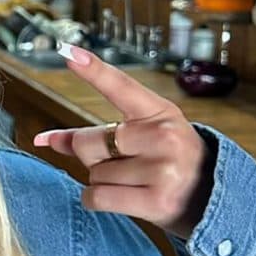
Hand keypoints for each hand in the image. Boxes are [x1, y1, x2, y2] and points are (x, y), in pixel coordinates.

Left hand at [33, 44, 214, 238]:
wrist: (212, 199)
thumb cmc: (167, 161)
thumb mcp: (141, 137)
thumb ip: (92, 135)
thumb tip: (43, 139)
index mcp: (159, 112)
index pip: (121, 86)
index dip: (93, 70)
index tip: (69, 53)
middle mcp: (163, 136)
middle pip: (88, 143)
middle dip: (92, 156)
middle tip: (125, 163)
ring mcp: (162, 170)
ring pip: (93, 174)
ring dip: (102, 181)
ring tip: (135, 182)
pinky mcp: (156, 202)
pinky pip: (97, 197)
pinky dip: (96, 201)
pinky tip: (123, 198)